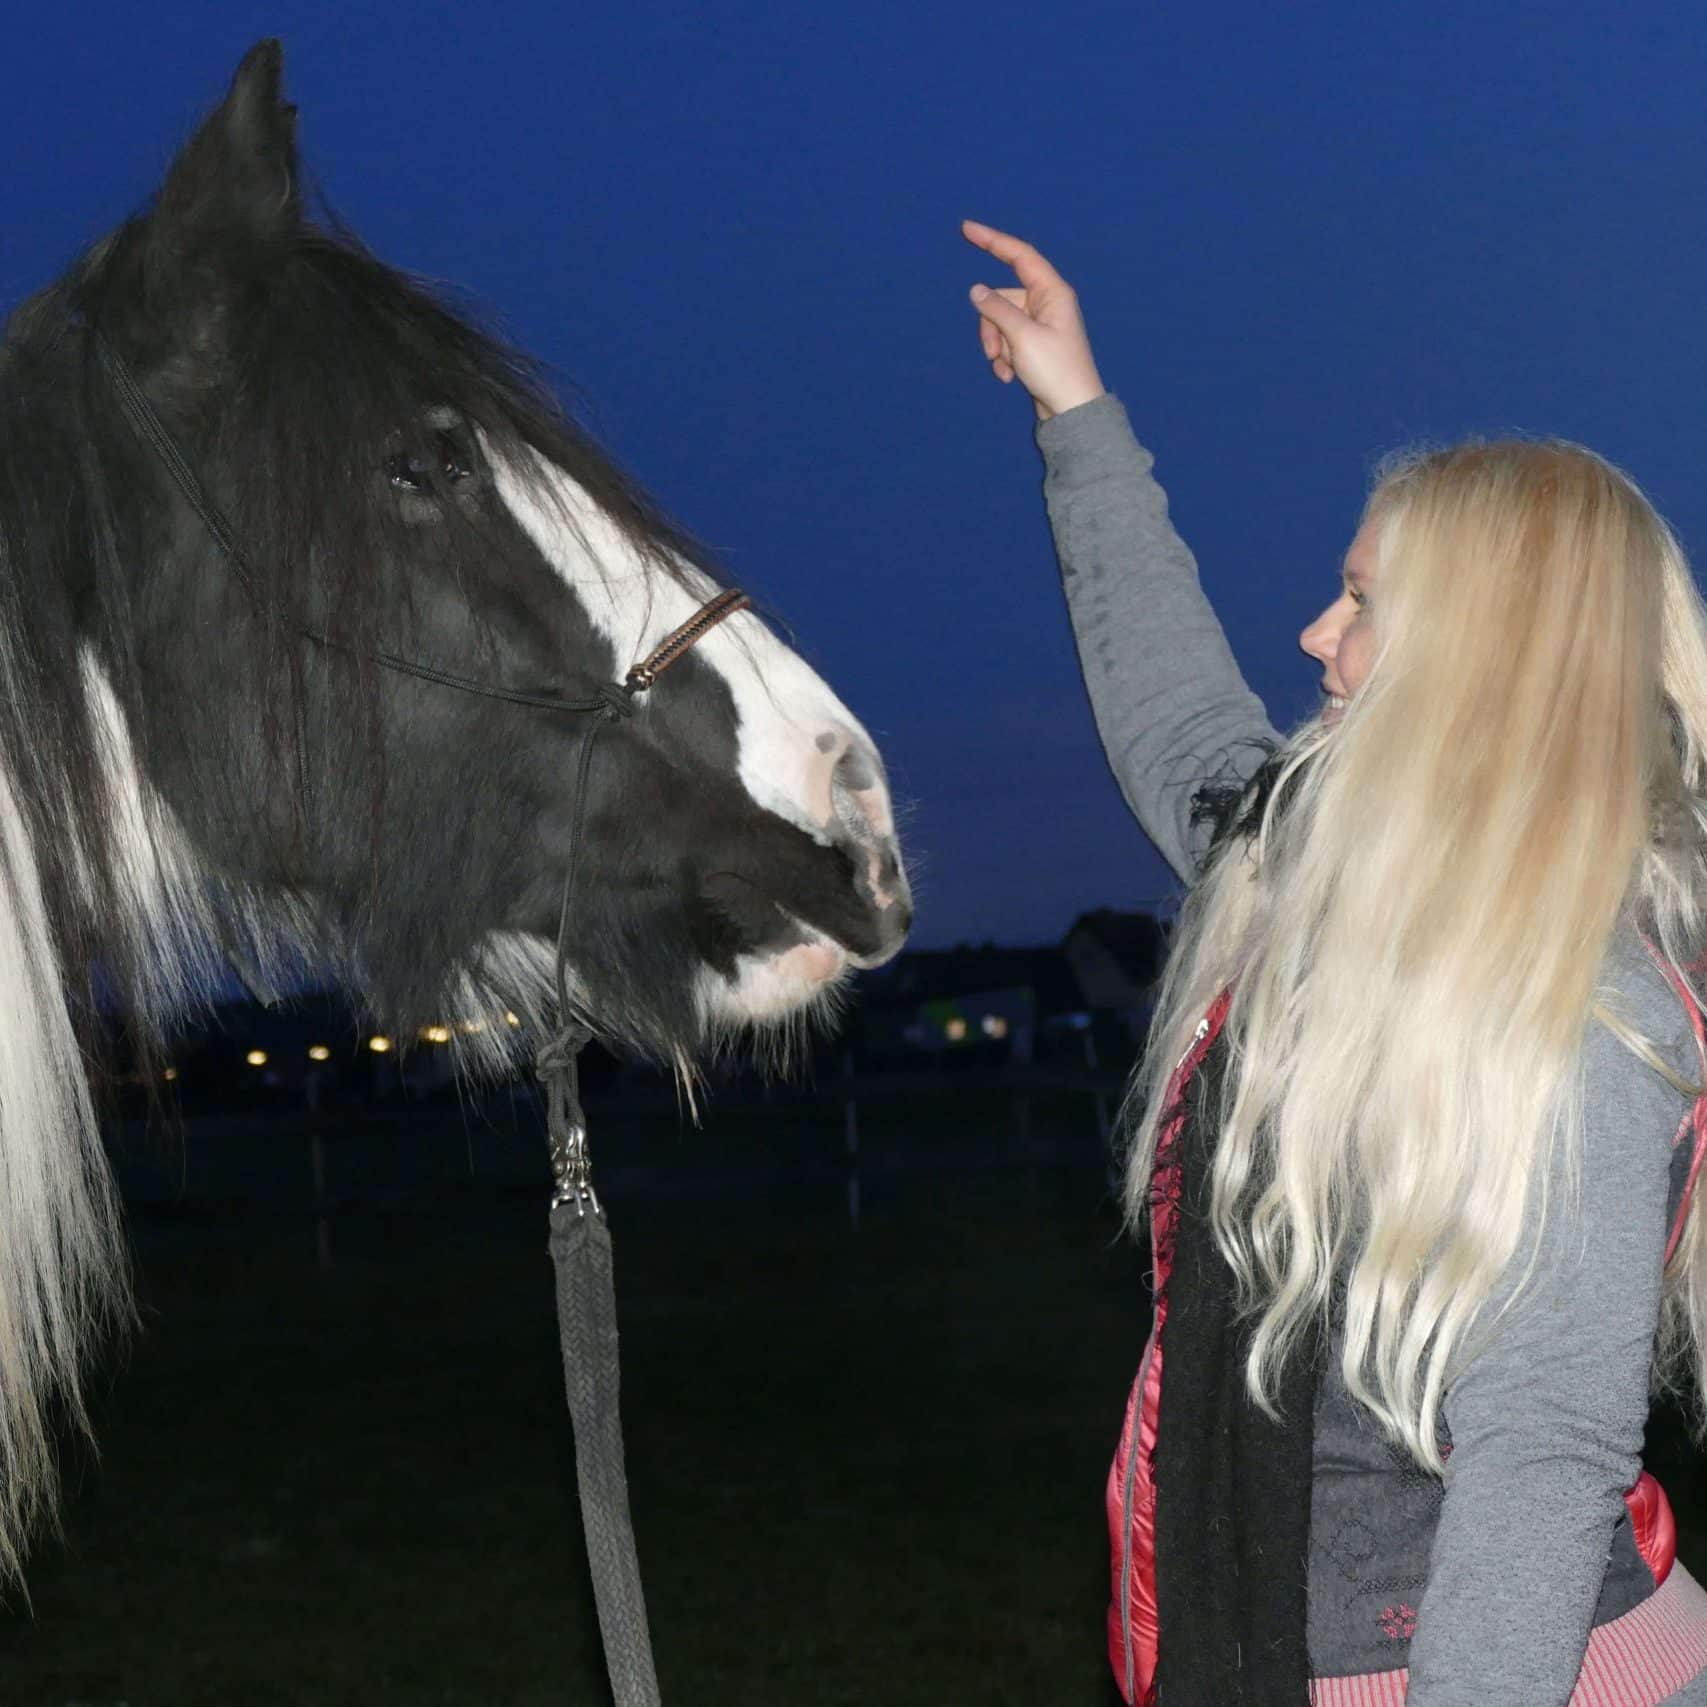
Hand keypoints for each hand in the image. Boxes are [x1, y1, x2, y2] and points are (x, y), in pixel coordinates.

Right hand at [962, 220, 1105, 421]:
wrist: (1071, 409)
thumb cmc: (1055, 370)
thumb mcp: (1021, 336)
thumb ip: (996, 309)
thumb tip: (976, 290)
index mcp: (1052, 292)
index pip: (1019, 255)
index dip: (993, 240)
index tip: (967, 229)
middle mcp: (1047, 303)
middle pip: (1002, 298)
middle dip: (991, 325)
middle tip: (994, 353)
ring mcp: (1040, 324)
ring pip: (1000, 322)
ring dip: (996, 346)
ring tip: (1005, 370)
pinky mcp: (1034, 344)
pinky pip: (1007, 340)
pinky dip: (1003, 358)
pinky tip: (1010, 377)